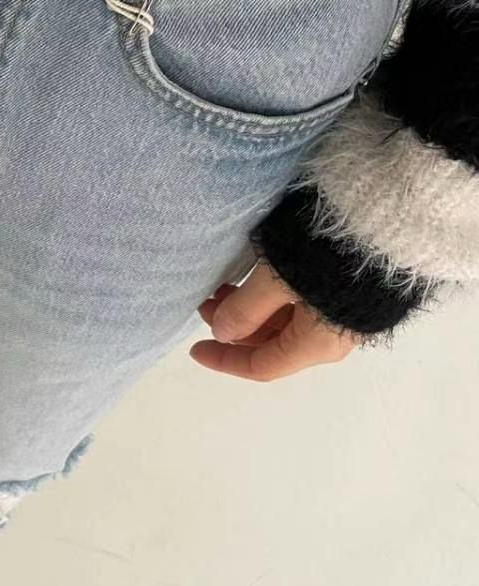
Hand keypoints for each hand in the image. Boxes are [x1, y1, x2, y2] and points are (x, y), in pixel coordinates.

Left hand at [189, 261, 356, 381]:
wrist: (391, 219)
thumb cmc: (330, 254)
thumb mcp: (276, 279)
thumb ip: (246, 308)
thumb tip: (222, 333)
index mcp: (317, 344)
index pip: (262, 366)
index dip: (225, 360)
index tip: (194, 348)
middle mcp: (334, 338)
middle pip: (273, 344)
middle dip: (236, 328)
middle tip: (208, 302)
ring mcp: (345, 315)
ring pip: (287, 324)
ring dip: (253, 311)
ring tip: (225, 287)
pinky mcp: (351, 292)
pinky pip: (303, 308)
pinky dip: (274, 300)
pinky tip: (257, 280)